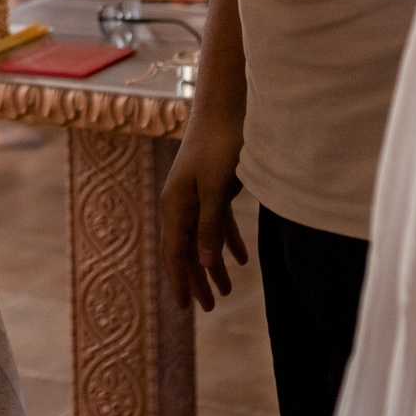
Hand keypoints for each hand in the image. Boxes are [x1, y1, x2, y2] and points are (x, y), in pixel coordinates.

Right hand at [160, 104, 249, 311]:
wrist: (225, 107)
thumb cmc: (220, 145)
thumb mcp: (217, 190)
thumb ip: (209, 226)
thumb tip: (201, 262)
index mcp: (175, 205)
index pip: (175, 253)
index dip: (181, 281)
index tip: (186, 308)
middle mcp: (179, 203)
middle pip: (185, 250)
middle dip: (196, 279)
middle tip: (208, 308)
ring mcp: (193, 195)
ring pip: (200, 238)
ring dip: (212, 264)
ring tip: (225, 291)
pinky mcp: (209, 187)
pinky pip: (215, 223)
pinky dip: (225, 242)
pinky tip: (240, 260)